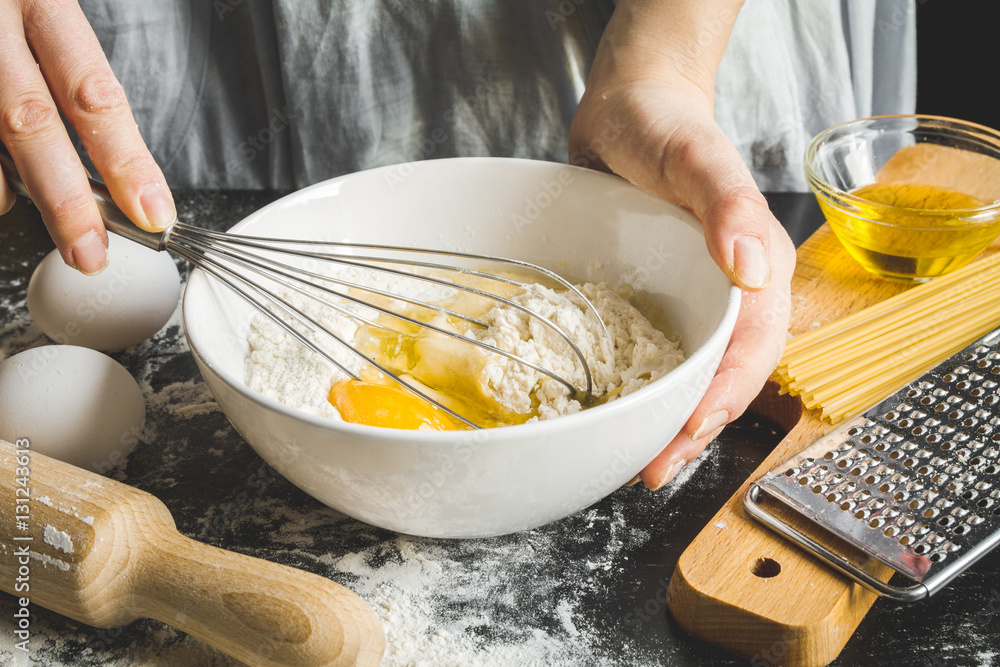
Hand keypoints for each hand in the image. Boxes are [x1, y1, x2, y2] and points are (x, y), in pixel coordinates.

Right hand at [0, 0, 173, 273]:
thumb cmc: (10, 3)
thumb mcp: (47, 15)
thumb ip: (73, 80)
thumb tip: (116, 169)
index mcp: (42, 2)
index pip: (95, 95)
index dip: (126, 161)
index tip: (153, 212)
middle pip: (32, 124)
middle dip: (66, 200)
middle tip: (89, 252)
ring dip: (13, 188)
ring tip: (34, 215)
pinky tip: (2, 191)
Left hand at [569, 0, 794, 489]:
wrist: (628, 107)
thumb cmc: (668, 126)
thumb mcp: (699, 161)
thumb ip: (728, 209)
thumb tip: (752, 273)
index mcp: (754, 273)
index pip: (749, 354)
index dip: (720, 403)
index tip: (682, 437)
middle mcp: (725, 296)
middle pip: (719, 380)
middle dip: (689, 431)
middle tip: (649, 472)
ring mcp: (687, 301)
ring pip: (685, 374)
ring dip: (663, 421)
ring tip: (630, 459)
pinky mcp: (653, 299)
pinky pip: (650, 352)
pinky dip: (635, 388)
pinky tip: (606, 410)